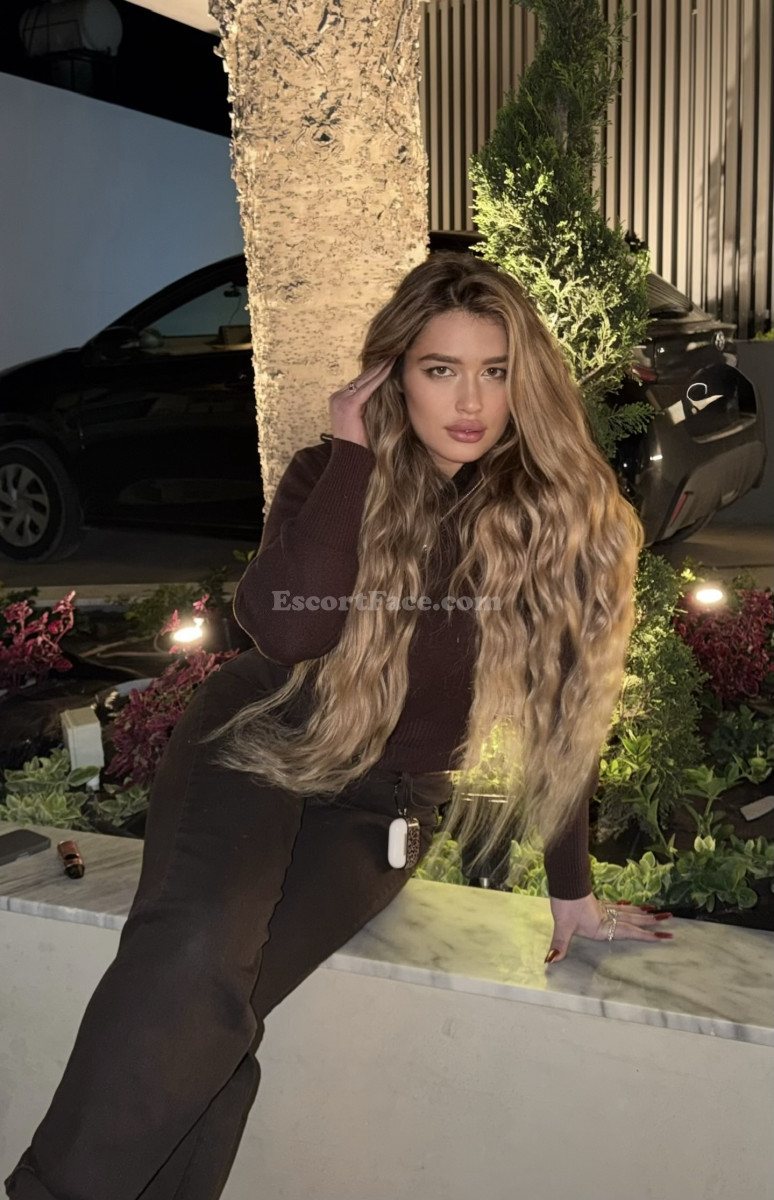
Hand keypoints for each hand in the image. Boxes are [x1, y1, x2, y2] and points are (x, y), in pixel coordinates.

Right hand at [329, 358, 395, 449]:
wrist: (351, 460)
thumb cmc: (361, 446)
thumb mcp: (365, 421)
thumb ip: (371, 406)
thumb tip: (389, 394)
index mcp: (340, 400)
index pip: (360, 382)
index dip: (376, 371)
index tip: (390, 360)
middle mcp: (338, 397)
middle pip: (362, 377)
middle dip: (379, 365)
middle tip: (394, 351)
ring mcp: (341, 400)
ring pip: (365, 379)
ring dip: (381, 367)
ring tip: (394, 355)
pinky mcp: (348, 404)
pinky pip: (368, 387)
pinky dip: (380, 376)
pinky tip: (390, 367)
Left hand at [544, 894, 674, 963]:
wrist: (563, 884)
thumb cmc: (565, 905)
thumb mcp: (562, 926)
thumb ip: (559, 944)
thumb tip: (551, 960)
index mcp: (603, 926)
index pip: (630, 931)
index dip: (647, 935)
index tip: (665, 936)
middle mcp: (607, 917)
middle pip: (634, 919)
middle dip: (652, 921)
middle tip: (670, 919)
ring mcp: (603, 908)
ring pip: (628, 911)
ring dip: (642, 913)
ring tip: (657, 912)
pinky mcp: (597, 903)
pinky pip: (616, 906)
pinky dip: (625, 906)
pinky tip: (629, 904)